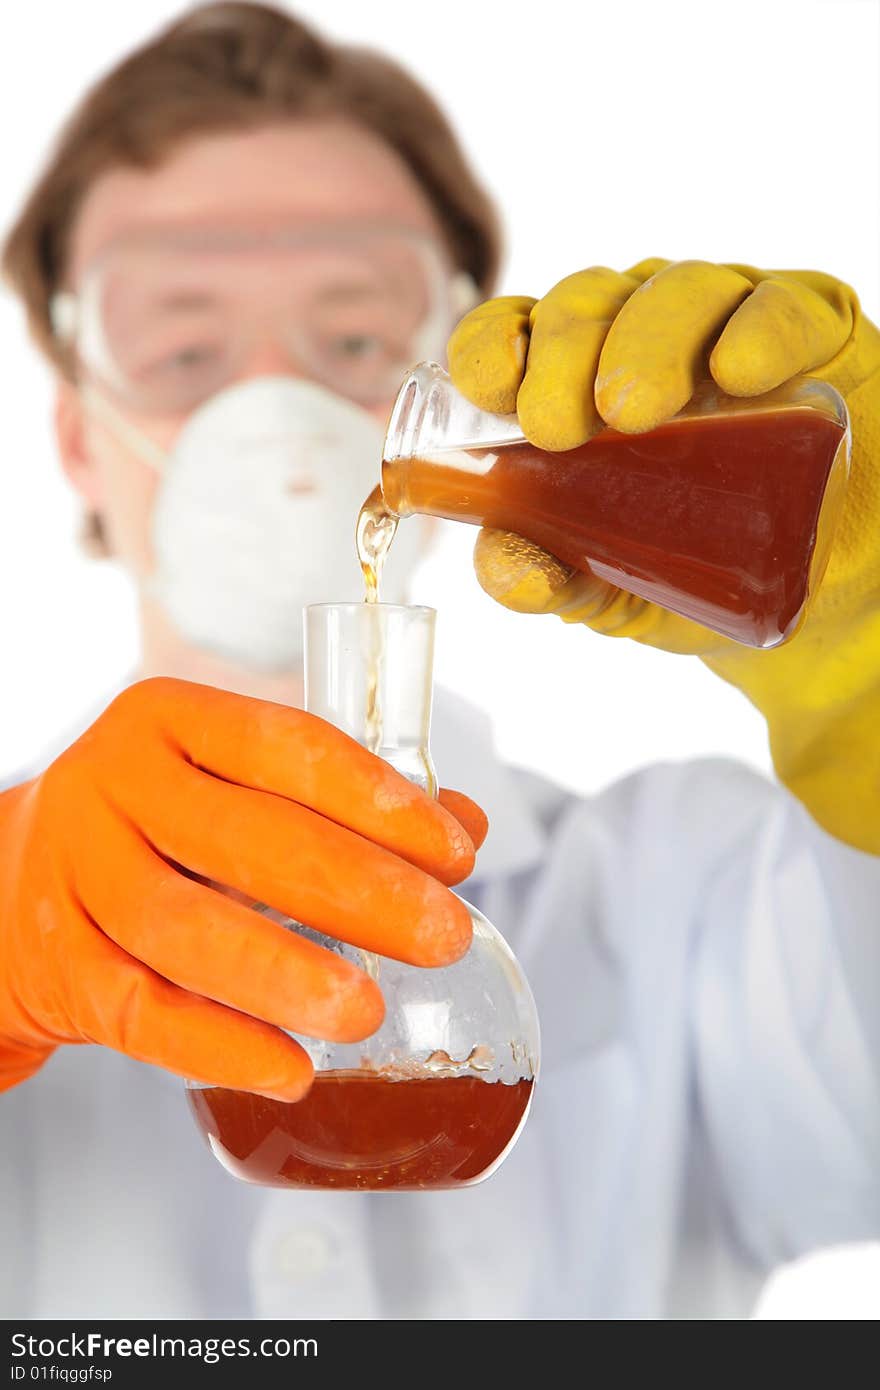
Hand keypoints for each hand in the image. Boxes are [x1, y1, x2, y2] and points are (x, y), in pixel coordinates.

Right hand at [0, 678, 484, 1093]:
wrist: (9, 886)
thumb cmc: (157, 828)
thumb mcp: (231, 786)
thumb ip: (342, 801)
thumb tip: (465, 827)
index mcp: (169, 720)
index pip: (286, 746)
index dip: (378, 801)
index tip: (455, 855)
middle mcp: (114, 785)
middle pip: (246, 839)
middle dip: (359, 892)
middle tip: (443, 939)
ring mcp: (75, 876)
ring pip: (184, 929)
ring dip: (285, 974)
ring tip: (367, 1013)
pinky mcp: (56, 967)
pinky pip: (141, 1012)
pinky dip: (218, 1045)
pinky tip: (291, 1068)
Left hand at [448, 261, 879, 850]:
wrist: (818, 599)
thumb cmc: (699, 570)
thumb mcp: (614, 591)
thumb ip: (555, 580)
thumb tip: (504, 570)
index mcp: (576, 380)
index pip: (517, 331)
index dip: (494, 344)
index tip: (491, 391)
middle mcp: (644, 336)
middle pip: (588, 304)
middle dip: (562, 357)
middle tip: (558, 427)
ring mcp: (729, 324)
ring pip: (680, 290)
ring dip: (647, 342)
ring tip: (632, 412)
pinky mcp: (817, 332)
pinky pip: (788, 308)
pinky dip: (761, 330)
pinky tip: (739, 371)